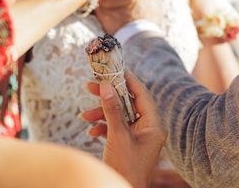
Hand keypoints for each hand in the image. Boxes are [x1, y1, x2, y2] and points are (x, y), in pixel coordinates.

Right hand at [81, 72, 166, 187]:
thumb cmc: (126, 168)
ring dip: (101, 114)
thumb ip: (113, 109)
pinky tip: (91, 131)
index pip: (142, 94)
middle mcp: (149, 129)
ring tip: (84, 115)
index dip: (127, 80)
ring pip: (119, 116)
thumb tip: (106, 86)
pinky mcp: (128, 145)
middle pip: (128, 103)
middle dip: (108, 96)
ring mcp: (139, 137)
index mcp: (154, 125)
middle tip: (91, 85)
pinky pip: (115, 129)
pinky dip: (103, 127)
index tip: (113, 69)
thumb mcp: (118, 136)